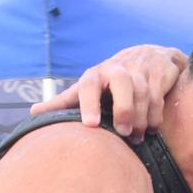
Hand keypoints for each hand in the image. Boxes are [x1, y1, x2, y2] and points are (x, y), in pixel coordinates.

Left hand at [28, 45, 188, 138]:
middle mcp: (117, 70)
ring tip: (136, 137)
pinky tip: (149, 129)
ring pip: (142, 94)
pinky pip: (157, 99)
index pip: (89, 85)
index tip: (90, 125)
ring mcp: (140, 72)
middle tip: (123, 133)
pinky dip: (154, 117)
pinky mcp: (159, 76)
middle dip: (124, 109)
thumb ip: (64, 101)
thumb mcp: (88, 87)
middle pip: (121, 83)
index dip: (88, 104)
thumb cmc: (111, 79)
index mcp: (96, 74)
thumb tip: (33, 113)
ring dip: (140, 118)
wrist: (150, 56)